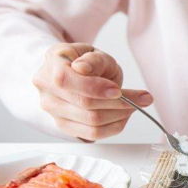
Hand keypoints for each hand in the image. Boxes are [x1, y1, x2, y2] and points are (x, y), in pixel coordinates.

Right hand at [33, 42, 152, 140]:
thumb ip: (94, 60)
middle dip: (119, 103)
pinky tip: (123, 116)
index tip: (118, 90)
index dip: (95, 88)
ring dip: (120, 115)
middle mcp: (46, 88)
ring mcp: (52, 109)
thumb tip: (83, 68)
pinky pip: (93, 134)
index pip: (66, 80)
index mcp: (51, 62)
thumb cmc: (88, 62)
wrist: (78, 74)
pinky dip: (114, 126)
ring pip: (91, 122)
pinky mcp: (64, 126)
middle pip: (84, 104)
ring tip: (134, 105)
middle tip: (142, 98)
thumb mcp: (95, 53)